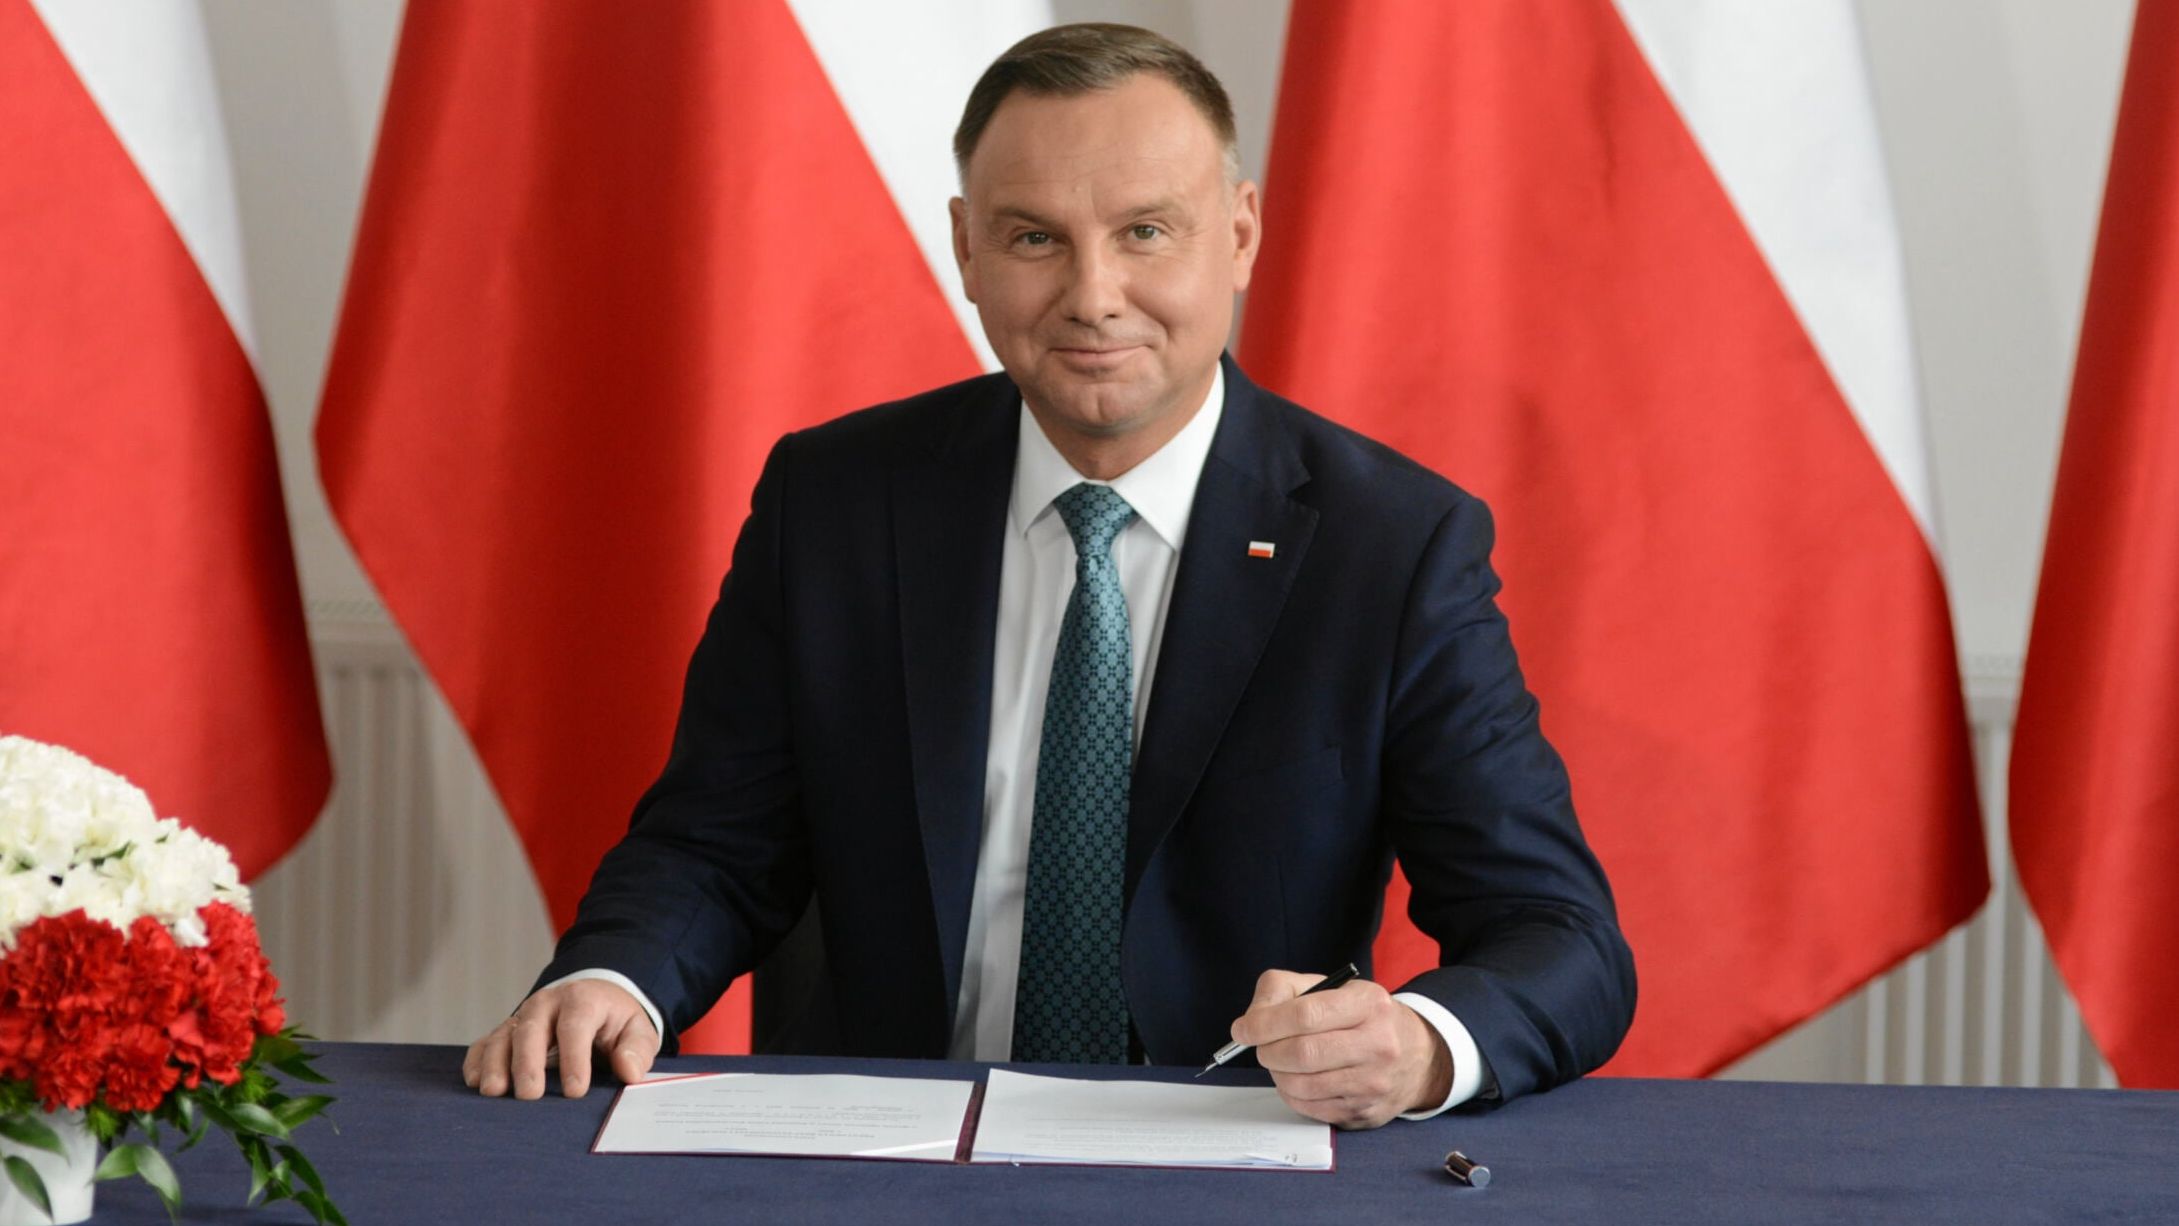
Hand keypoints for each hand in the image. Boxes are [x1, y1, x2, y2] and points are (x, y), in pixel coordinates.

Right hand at [462, 979, 658, 1098]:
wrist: (593, 999)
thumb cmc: (615, 1022)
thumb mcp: (637, 1030)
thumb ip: (636, 1050)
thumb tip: (629, 1071)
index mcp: (583, 1000)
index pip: (575, 1026)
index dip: (574, 1058)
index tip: (575, 1091)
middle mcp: (547, 1004)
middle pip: (531, 1029)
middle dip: (528, 1063)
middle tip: (530, 1095)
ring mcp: (522, 1017)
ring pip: (503, 1036)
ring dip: (495, 1064)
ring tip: (494, 1092)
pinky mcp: (506, 1032)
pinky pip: (485, 1043)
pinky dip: (477, 1061)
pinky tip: (475, 1082)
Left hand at [1228, 969, 1452, 1129]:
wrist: (1418, 1056)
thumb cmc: (1363, 1018)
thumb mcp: (1333, 988)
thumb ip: (1284, 991)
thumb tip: (1250, 1022)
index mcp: (1368, 1004)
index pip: (1305, 1014)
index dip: (1264, 1024)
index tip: (1243, 1029)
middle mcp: (1378, 1044)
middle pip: (1301, 1054)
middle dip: (1268, 1051)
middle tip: (1261, 1047)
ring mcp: (1374, 1083)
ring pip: (1302, 1085)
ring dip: (1277, 1074)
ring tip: (1281, 1062)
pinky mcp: (1365, 1112)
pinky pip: (1310, 1108)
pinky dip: (1291, 1094)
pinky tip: (1298, 1079)